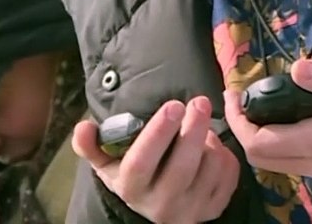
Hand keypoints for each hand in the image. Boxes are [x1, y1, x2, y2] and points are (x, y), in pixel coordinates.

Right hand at [72, 96, 239, 222]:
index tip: (173, 104)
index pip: (142, 163)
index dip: (158, 133)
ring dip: (211, 141)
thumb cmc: (129, 172)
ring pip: (209, 169)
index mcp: (132, 188)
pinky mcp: (213, 209)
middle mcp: (160, 205)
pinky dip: (226, 155)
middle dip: (193, 130)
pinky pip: (228, 177)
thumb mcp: (107, 160)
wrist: (153, 204)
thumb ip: (91, 144)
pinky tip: (213, 145)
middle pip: (181, 168)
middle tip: (199, 101)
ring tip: (202, 126)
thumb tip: (83, 127)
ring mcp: (189, 211)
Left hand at [224, 59, 311, 182]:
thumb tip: (297, 70)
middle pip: (260, 158)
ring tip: (257, 105)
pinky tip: (280, 117)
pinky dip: (275, 141)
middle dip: (243, 130)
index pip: (259, 142)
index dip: (239, 120)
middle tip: (239, 100)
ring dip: (258, 136)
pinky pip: (289, 160)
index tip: (232, 94)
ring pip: (274, 161)